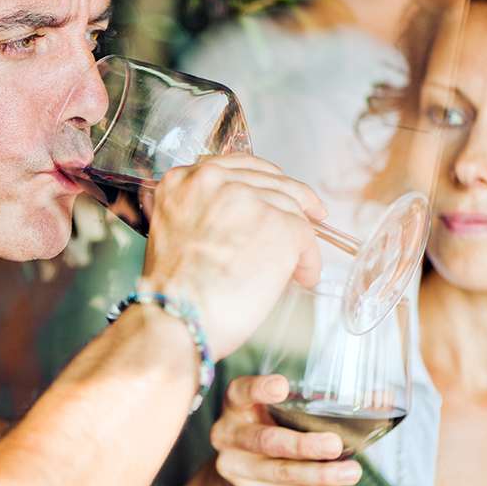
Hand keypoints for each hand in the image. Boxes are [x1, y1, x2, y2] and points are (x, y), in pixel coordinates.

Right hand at [141, 154, 325, 358]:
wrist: (177, 319)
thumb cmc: (174, 293)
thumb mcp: (175, 232)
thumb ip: (204, 213)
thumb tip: (243, 222)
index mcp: (183, 181)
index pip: (237, 166)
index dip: (265, 181)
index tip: (280, 191)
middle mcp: (213, 180)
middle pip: (270, 181)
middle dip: (293, 201)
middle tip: (312, 215)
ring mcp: (247, 199)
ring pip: (290, 208)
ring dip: (299, 238)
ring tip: (298, 265)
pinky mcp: (277, 224)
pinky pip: (305, 236)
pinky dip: (308, 258)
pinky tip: (302, 275)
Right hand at [210, 375, 361, 485]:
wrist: (236, 473)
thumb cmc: (268, 428)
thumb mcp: (282, 411)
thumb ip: (323, 402)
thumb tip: (383, 398)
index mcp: (237, 403)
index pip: (241, 391)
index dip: (260, 388)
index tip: (283, 386)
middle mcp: (228, 432)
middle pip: (267, 439)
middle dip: (303, 444)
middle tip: (333, 444)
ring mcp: (234, 465)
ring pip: (280, 471)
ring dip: (318, 474)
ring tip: (349, 472)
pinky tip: (332, 482)